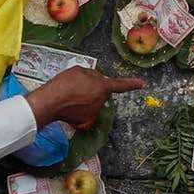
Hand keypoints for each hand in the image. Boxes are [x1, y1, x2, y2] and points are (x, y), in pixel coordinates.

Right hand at [26, 68, 145, 128]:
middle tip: (77, 86)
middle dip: (93, 89)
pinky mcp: (85, 122)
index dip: (132, 83)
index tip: (142, 84)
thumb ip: (91, 75)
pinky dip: (78, 110)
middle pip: (100, 93)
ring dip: (85, 99)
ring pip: (92, 103)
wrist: (51, 102)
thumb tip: (96, 79)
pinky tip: (68, 106)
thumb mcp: (78, 71)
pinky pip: (84, 113)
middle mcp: (101, 101)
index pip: (120, 85)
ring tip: (70, 96)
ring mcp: (94, 113)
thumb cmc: (64, 84)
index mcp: (102, 87)